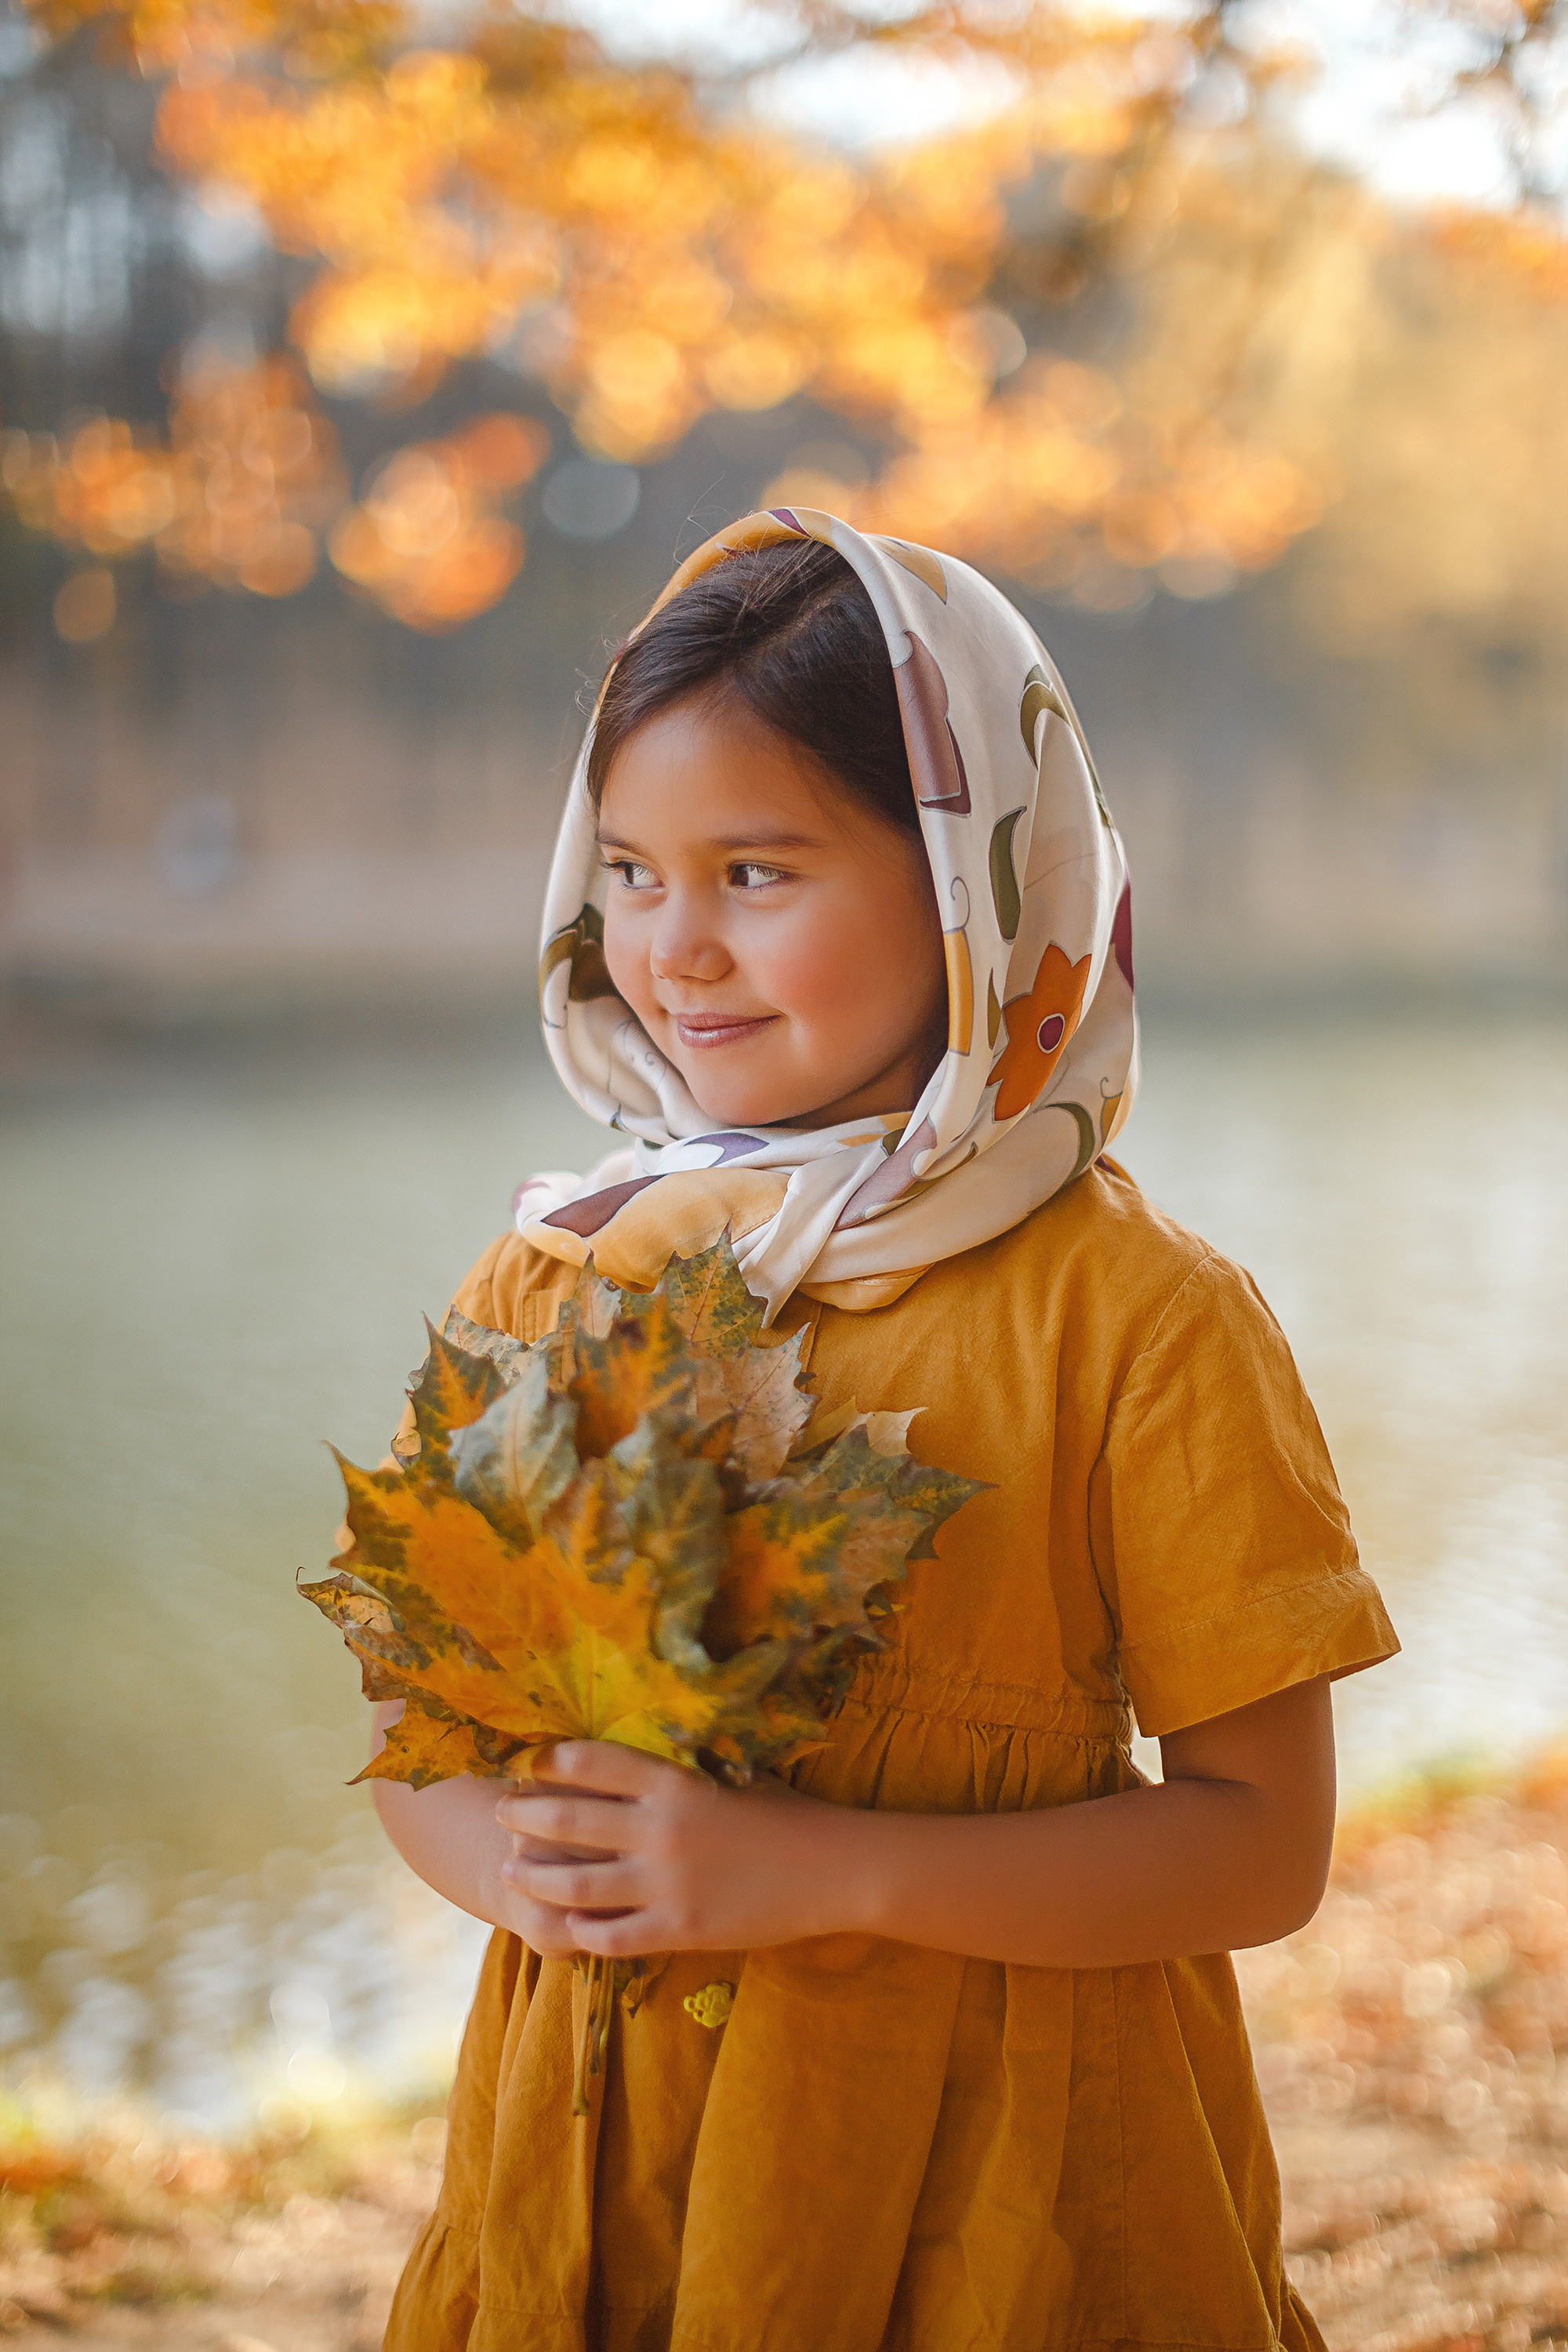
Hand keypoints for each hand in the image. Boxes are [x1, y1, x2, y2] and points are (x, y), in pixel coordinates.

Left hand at [493, 1741, 865, 1958]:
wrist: (833, 1869)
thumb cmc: (787, 1813)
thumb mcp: (732, 1774)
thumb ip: (683, 1769)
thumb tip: (644, 1744)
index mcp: (675, 1782)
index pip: (592, 1762)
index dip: (550, 1761)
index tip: (527, 1761)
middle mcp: (661, 1830)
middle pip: (569, 1821)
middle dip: (525, 1815)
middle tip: (500, 1812)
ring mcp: (667, 1885)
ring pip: (577, 1885)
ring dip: (537, 1878)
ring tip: (513, 1872)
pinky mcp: (679, 1930)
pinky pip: (612, 1937)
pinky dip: (581, 1933)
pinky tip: (566, 1927)